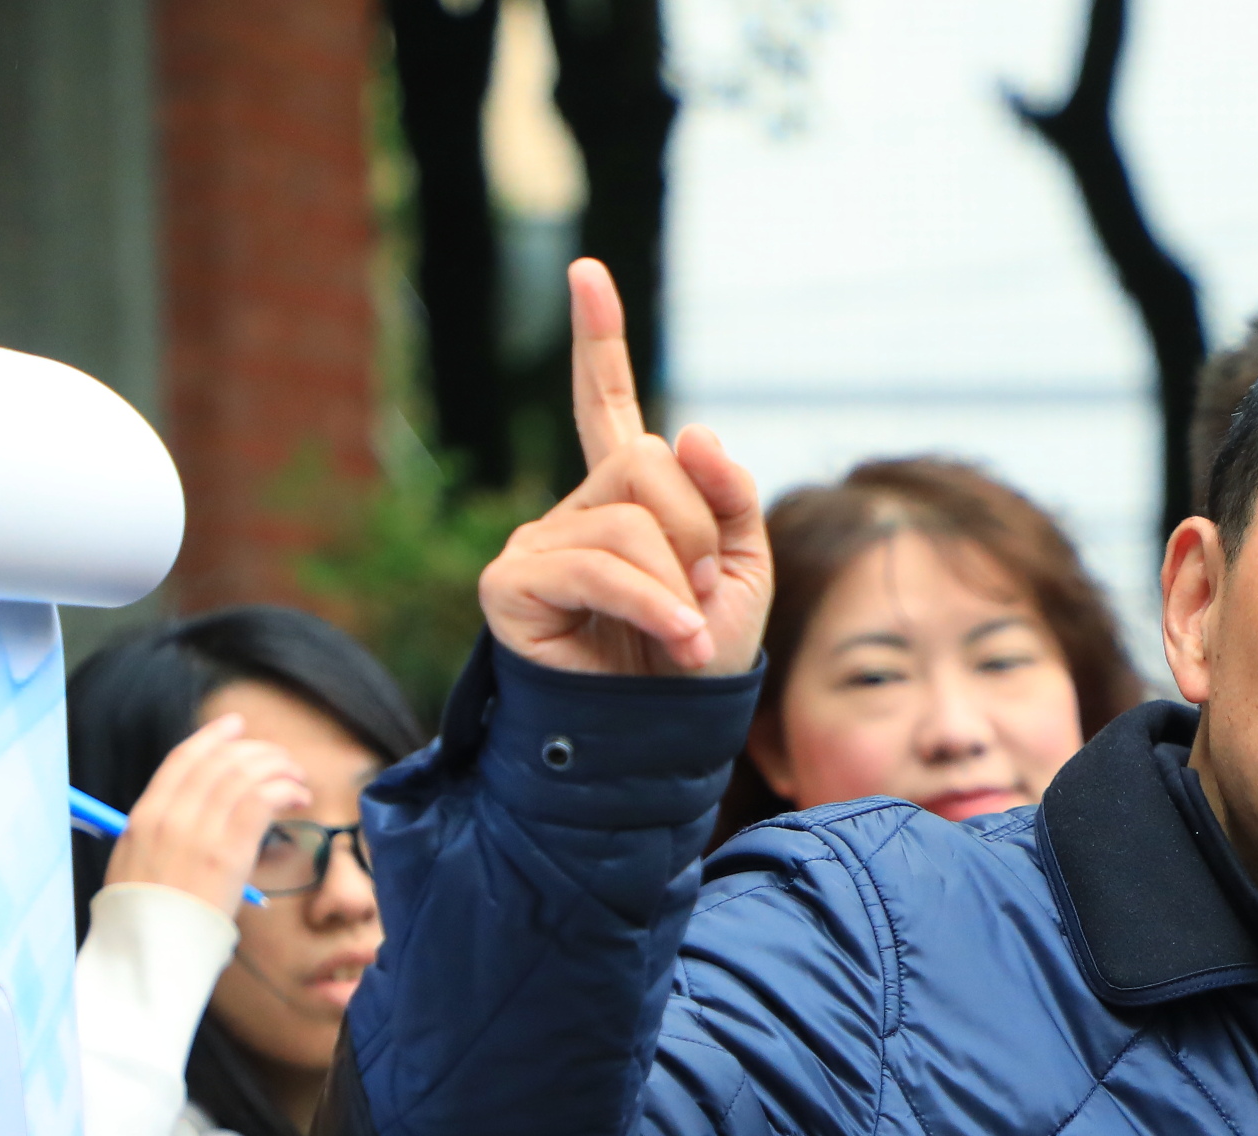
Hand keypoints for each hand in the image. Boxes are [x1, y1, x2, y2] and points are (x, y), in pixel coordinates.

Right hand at [99, 714, 309, 918]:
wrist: (150, 952)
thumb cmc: (146, 918)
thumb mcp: (134, 862)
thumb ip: (159, 830)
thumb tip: (190, 809)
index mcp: (145, 815)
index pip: (183, 760)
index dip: (213, 738)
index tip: (236, 726)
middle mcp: (171, 815)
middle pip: (220, 762)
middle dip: (256, 752)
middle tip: (280, 759)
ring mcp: (199, 833)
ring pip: (245, 775)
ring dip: (278, 769)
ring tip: (297, 779)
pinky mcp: (228, 853)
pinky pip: (262, 800)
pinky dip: (284, 790)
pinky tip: (298, 798)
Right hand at [477, 258, 771, 676]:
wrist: (665, 740)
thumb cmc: (700, 665)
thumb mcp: (746, 572)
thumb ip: (729, 497)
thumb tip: (683, 429)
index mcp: (629, 499)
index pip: (608, 407)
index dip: (597, 340)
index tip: (585, 272)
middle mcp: (577, 510)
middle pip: (649, 463)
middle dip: (699, 535)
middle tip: (702, 600)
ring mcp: (538, 542)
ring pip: (632, 520)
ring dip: (680, 586)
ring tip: (685, 636)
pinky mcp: (511, 582)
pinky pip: (596, 564)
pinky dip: (652, 605)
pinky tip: (676, 640)